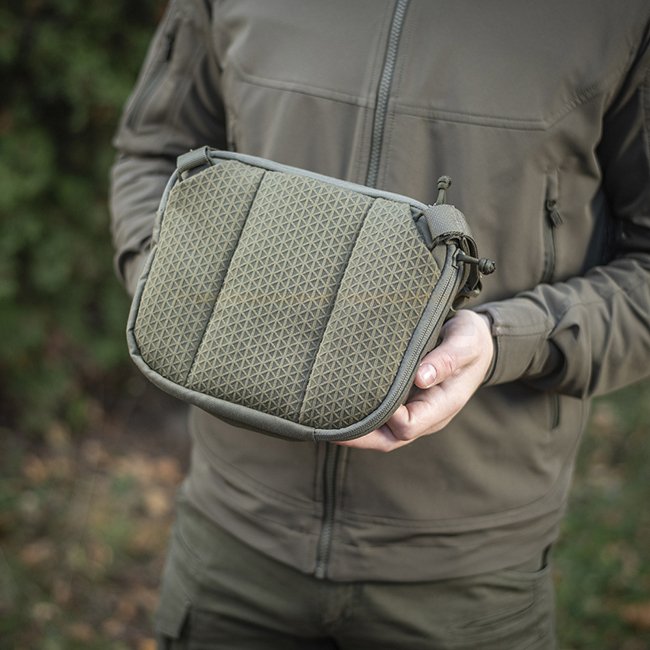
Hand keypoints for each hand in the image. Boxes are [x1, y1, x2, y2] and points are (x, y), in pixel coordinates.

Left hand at [336, 310, 493, 451]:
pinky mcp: (404, 401)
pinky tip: (338, 404)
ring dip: (354, 430)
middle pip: (388, 439)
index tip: (367, 396)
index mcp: (442, 405)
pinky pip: (380, 418)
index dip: (385, 417)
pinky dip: (360, 415)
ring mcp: (414, 409)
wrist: (476, 340)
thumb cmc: (471, 340)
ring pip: (381, 433)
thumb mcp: (466, 343)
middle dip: (357, 436)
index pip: (408, 425)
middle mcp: (426, 414)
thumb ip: (447, 359)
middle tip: (324, 422)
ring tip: (324, 418)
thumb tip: (421, 377)